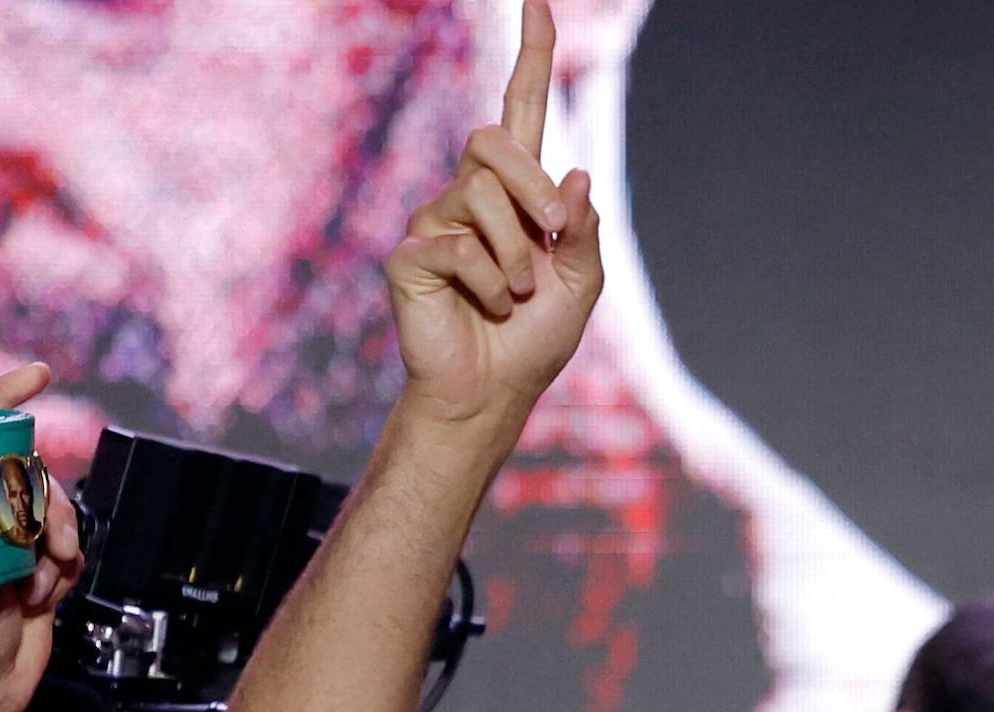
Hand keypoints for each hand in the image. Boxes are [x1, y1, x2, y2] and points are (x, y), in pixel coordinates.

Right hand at [386, 1, 604, 434]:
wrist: (493, 390)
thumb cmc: (535, 337)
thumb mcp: (581, 283)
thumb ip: (582, 229)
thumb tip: (576, 175)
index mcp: (516, 190)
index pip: (520, 106)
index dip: (531, 53)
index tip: (538, 1)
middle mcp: (471, 192)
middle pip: (493, 140)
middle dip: (532, 189)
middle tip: (551, 241)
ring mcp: (434, 218)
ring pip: (480, 198)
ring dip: (515, 256)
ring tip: (514, 296)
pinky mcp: (411, 253)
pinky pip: (457, 248)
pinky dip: (488, 286)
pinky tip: (482, 308)